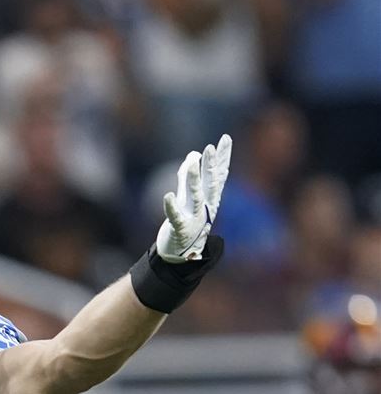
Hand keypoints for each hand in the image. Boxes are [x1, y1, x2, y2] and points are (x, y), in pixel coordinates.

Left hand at [156, 134, 231, 262]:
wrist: (181, 255)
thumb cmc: (187, 224)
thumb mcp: (189, 198)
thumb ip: (189, 176)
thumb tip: (193, 154)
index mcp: (209, 199)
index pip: (219, 175)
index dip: (222, 157)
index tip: (226, 139)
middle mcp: (205, 207)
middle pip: (210, 183)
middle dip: (211, 165)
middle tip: (211, 148)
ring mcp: (194, 218)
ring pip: (195, 196)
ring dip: (193, 179)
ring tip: (191, 162)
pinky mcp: (180, 230)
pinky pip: (176, 217)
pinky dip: (172, 207)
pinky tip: (168, 195)